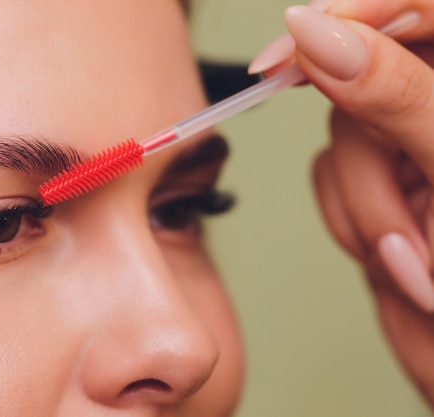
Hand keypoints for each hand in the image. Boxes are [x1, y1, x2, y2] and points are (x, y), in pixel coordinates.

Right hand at [251, 0, 433, 407]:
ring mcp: (407, 145)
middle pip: (357, 90)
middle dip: (370, 174)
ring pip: (338, 142)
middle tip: (409, 238)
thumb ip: (394, 94)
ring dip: (366, 212)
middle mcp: (433, 106)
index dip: (346, 17)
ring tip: (422, 268)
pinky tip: (402, 261)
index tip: (281, 58)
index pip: (415, 10)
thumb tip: (319, 33)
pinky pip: (331, 182)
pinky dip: (354, 225)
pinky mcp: (380, 181)